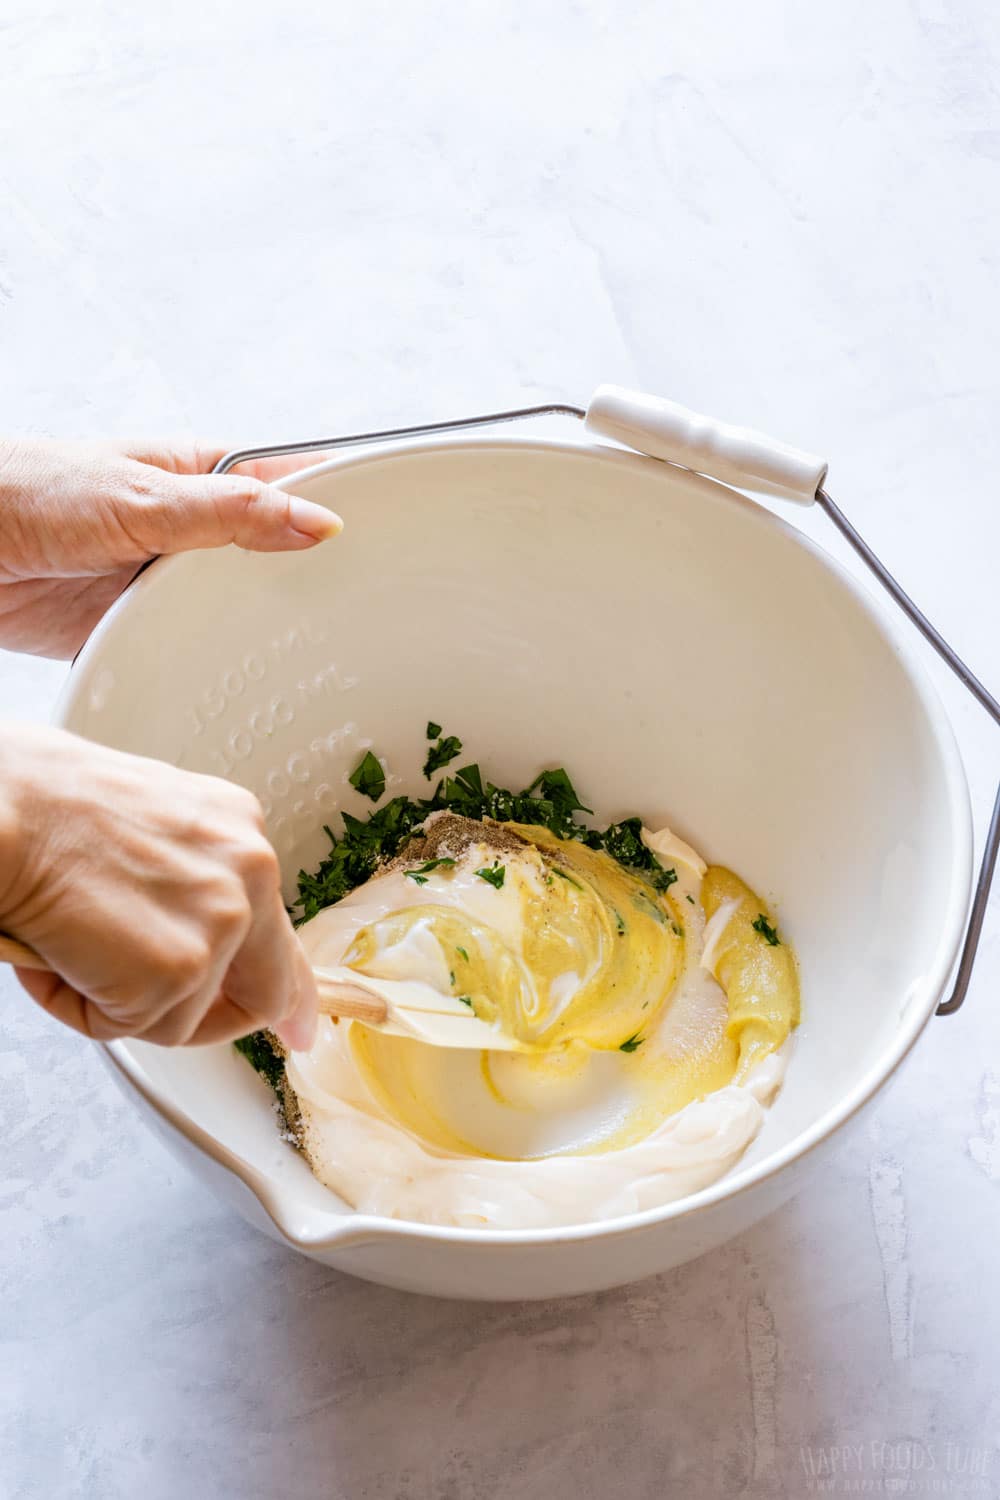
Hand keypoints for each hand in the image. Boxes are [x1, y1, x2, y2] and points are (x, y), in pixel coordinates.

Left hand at [0, 438, 341, 657]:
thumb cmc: (35, 492)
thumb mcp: (146, 499)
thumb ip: (232, 514)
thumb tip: (317, 523)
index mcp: (205, 476)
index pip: (295, 485)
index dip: (343, 506)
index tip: (396, 536)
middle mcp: (195, 528)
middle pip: (277, 556)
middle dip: (316, 582)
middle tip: (375, 614)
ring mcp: (171, 580)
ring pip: (240, 608)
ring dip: (267, 629)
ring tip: (328, 659)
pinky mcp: (142, 627)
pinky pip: (195, 649)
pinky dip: (217, 665)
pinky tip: (252, 683)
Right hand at [0, 725, 316, 1048]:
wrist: (5, 803)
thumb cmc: (47, 804)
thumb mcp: (150, 827)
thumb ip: (189, 881)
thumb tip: (190, 936)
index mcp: (239, 832)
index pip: (282, 930)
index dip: (289, 991)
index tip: (297, 1027)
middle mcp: (249, 874)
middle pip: (266, 990)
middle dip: (217, 1019)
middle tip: (160, 1009)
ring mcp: (220, 926)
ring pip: (179, 1016)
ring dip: (115, 997)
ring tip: (70, 938)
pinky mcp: (176, 972)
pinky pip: (124, 1027)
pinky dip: (77, 1005)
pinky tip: (55, 952)